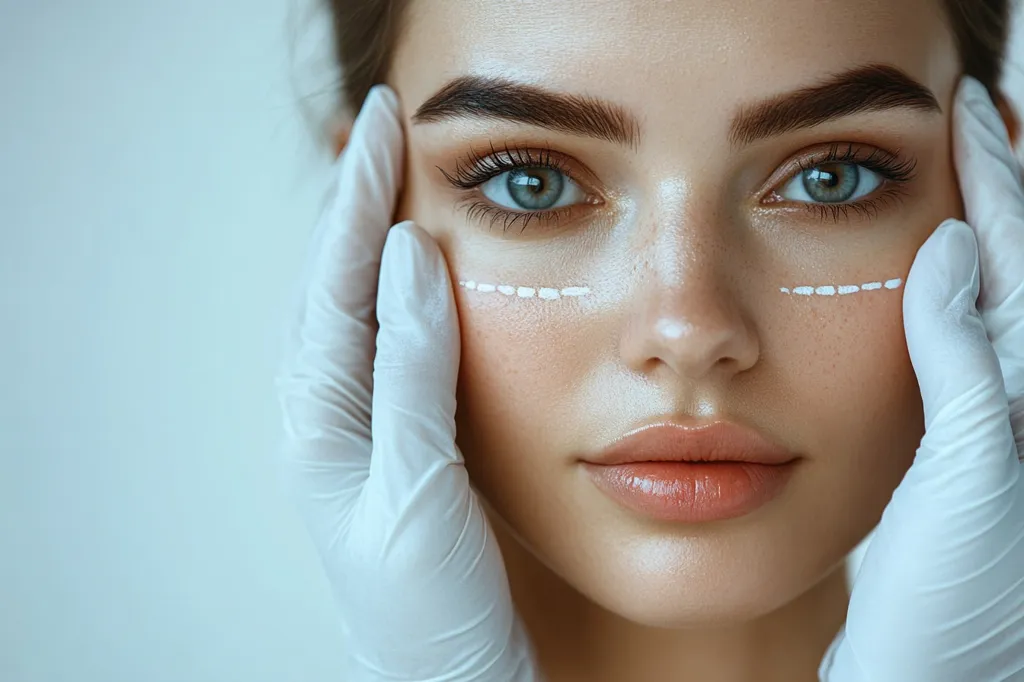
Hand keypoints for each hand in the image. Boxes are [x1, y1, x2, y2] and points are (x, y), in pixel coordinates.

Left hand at [275, 85, 540, 680]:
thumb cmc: (425, 605)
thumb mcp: (416, 484)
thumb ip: (410, 369)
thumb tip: (409, 257)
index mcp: (321, 421)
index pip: (336, 282)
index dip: (360, 199)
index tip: (384, 127)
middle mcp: (329, 417)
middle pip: (333, 284)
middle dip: (357, 203)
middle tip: (384, 131)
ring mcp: (359, 431)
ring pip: (353, 311)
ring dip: (370, 241)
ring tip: (392, 184)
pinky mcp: (396, 446)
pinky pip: (384, 347)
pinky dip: (395, 295)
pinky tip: (414, 283)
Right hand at [820, 76, 1023, 680]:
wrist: (933, 676)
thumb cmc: (962, 594)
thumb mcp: (972, 467)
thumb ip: (964, 358)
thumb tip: (953, 249)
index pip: (1018, 255)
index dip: (995, 176)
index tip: (966, 111)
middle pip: (1019, 265)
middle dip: (1001, 186)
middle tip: (974, 116)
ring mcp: (994, 422)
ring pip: (992, 299)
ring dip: (980, 231)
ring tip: (960, 178)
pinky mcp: (960, 450)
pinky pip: (960, 344)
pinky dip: (946, 297)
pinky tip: (930, 285)